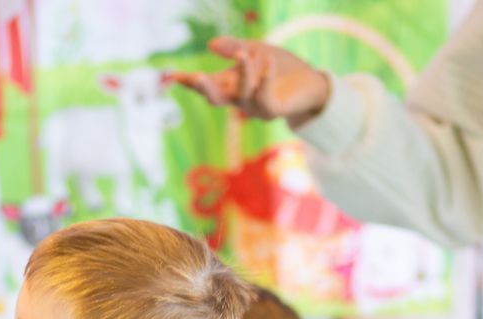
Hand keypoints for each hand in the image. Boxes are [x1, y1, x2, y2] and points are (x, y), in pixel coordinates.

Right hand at [168, 37, 330, 127]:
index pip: (206, 84)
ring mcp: (255, 107)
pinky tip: (268, 60)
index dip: (189, 82)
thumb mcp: (257, 50)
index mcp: (231, 85)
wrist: (311, 83)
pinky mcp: (272, 110)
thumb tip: (211, 44)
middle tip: (195, 77)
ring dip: (244, 72)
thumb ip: (235, 47)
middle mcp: (239, 99)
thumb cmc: (282, 68)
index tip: (171, 76)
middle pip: (216, 98)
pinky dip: (266, 77)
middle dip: (204, 88)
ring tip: (247, 54)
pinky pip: (265, 94)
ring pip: (242, 92)